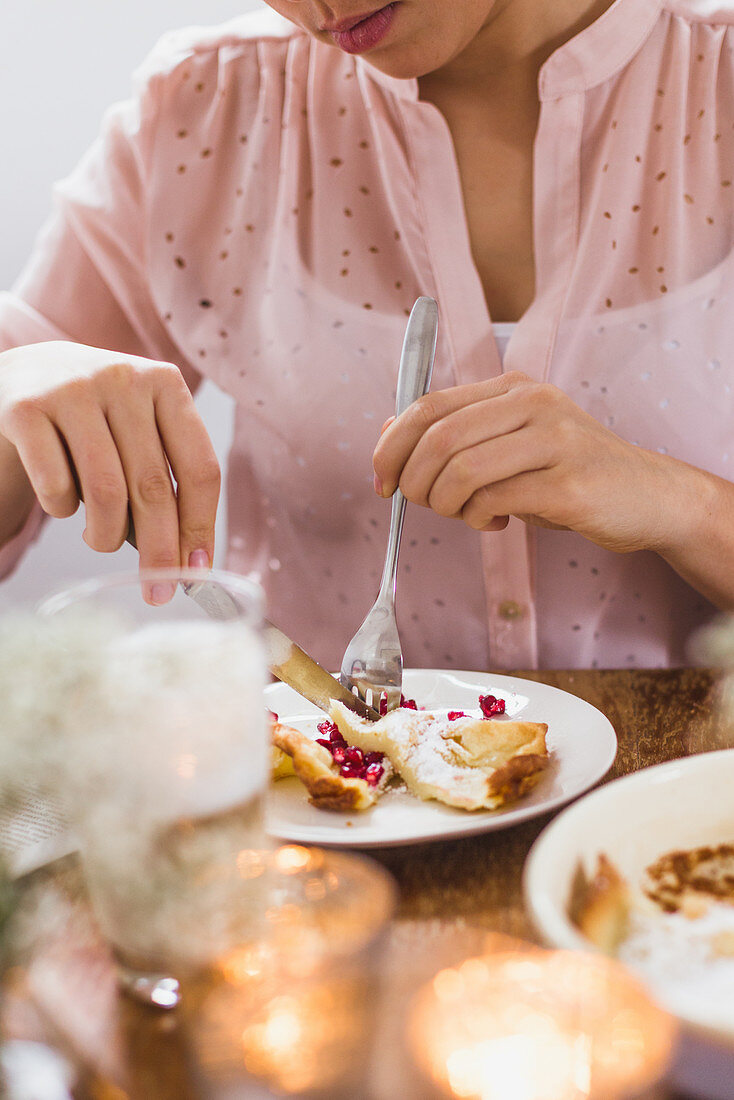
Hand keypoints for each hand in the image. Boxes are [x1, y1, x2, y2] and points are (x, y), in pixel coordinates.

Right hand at [0, 341, 219, 599]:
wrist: (24, 371)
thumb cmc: (96, 418)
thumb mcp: (138, 430)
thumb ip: (164, 480)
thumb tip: (189, 563)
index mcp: (166, 384)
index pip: (200, 469)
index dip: (201, 528)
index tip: (197, 572)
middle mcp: (124, 379)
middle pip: (154, 488)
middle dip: (159, 552)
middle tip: (156, 592)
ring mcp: (73, 388)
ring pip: (106, 492)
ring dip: (105, 537)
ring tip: (99, 541)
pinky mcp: (26, 407)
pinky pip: (56, 485)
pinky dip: (62, 510)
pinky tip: (62, 503)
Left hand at [372, 370, 685, 554]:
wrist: (648, 496)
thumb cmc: (569, 473)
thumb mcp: (510, 444)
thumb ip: (456, 435)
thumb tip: (387, 432)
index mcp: (513, 387)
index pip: (428, 405)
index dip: (391, 446)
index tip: (380, 481)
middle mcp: (534, 402)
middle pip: (439, 438)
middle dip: (414, 482)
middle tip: (424, 505)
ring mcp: (555, 440)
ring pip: (462, 471)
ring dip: (446, 505)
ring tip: (465, 514)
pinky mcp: (568, 484)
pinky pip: (496, 500)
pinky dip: (479, 518)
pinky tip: (495, 521)